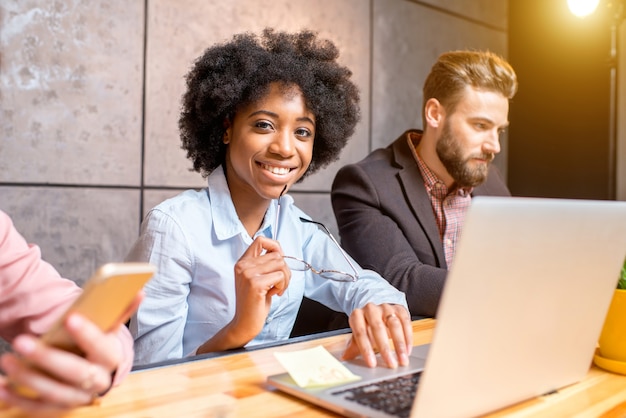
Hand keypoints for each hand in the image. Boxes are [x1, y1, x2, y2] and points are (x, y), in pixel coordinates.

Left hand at [0, 294, 140, 412]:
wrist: (95, 369)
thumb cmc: (97, 342)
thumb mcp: (108, 326)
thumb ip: (120, 310)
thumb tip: (140, 291)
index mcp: (112, 358)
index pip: (103, 347)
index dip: (88, 334)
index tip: (70, 318)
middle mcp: (99, 381)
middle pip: (76, 373)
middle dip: (47, 358)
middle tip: (22, 341)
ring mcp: (79, 397)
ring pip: (54, 392)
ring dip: (28, 378)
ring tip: (7, 360)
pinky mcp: (60, 408)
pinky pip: (38, 408)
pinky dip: (18, 398)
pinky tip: (1, 386)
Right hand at [197, 236, 290, 352]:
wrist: (244, 323)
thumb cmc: (254, 302)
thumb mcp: (257, 279)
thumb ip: (264, 264)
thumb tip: (280, 252)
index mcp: (242, 262)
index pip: (260, 240)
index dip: (275, 247)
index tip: (279, 261)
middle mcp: (243, 265)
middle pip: (277, 254)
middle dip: (285, 270)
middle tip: (280, 284)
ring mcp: (248, 274)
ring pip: (281, 264)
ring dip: (285, 279)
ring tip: (277, 289)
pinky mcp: (255, 284)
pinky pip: (280, 276)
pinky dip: (282, 286)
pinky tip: (274, 294)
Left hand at [342, 303, 412, 368]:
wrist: (378, 311)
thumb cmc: (367, 327)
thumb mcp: (359, 335)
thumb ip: (354, 346)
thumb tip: (345, 358)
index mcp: (357, 315)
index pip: (360, 332)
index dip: (366, 349)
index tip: (372, 364)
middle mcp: (371, 309)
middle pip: (378, 328)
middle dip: (385, 348)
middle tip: (391, 364)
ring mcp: (386, 308)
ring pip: (394, 325)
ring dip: (399, 345)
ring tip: (402, 360)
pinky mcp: (399, 309)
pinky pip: (406, 322)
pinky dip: (408, 338)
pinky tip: (408, 351)